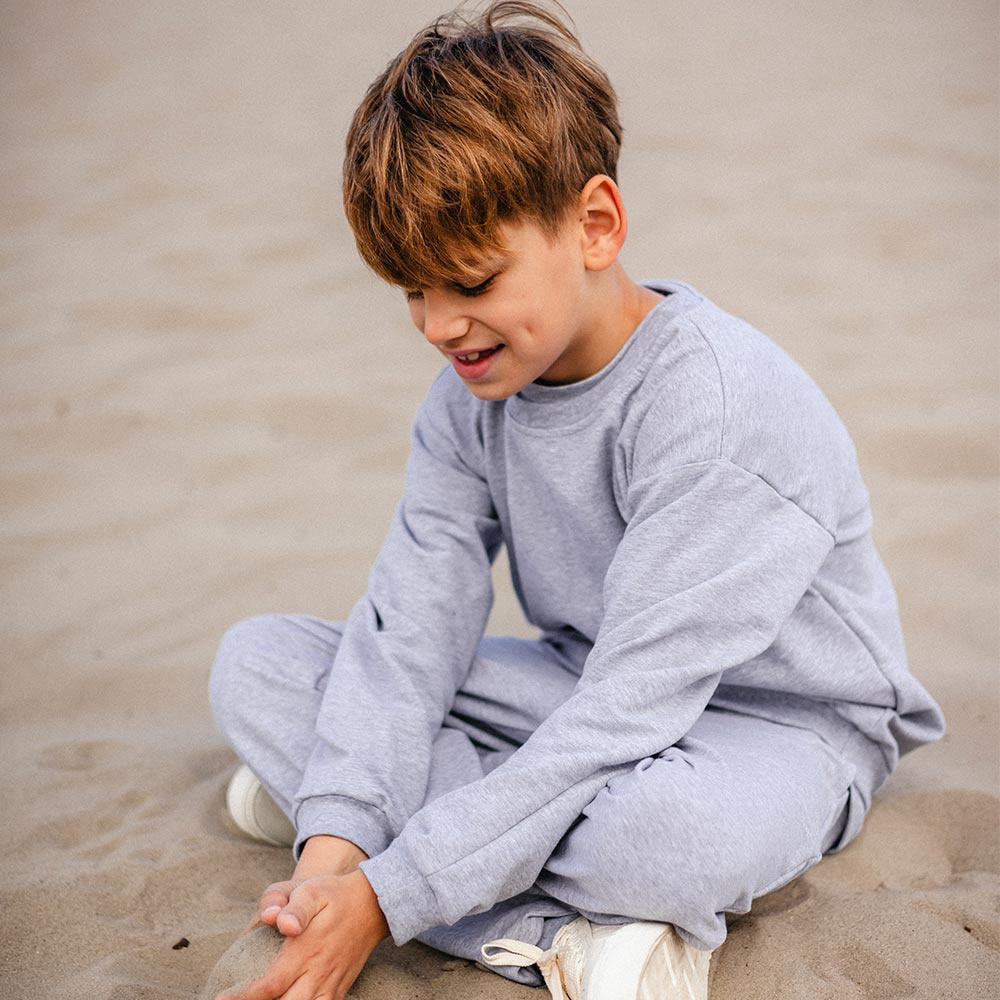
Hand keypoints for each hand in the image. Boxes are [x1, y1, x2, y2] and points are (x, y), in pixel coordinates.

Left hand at [215, 869, 388, 999]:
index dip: (244, 999)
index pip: (270, 986)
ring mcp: (331, 984)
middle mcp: (318, 973)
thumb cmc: (336, 895)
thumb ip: (296, 906)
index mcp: (306, 951)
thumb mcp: (314, 890)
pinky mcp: (340, 989)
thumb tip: (279, 921)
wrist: (374, 904)